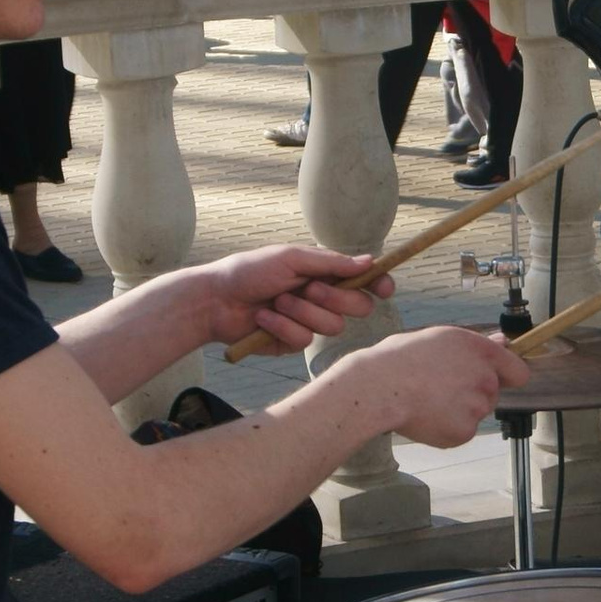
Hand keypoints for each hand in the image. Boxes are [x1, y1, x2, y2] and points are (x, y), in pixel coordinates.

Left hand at [195, 243, 382, 352]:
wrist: (215, 300)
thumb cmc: (249, 271)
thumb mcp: (290, 258)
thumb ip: (331, 262)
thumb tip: (369, 261)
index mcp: (323, 273)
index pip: (363, 281)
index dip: (379, 284)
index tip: (385, 288)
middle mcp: (321, 298)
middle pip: (358, 307)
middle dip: (335, 298)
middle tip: (308, 288)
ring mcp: (308, 322)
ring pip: (332, 327)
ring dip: (302, 311)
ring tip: (276, 300)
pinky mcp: (292, 343)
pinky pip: (304, 340)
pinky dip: (282, 326)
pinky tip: (263, 318)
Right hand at [348, 320, 529, 446]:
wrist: (379, 388)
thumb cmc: (400, 359)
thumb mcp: (440, 338)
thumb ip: (475, 344)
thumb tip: (501, 342)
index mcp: (481, 351)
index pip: (518, 371)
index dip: (506, 376)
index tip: (496, 379)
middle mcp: (485, 378)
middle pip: (492, 393)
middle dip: (473, 392)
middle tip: (441, 387)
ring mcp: (477, 407)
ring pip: (476, 412)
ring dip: (460, 410)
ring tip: (429, 400)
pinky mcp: (465, 431)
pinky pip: (463, 431)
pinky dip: (448, 428)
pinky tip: (426, 415)